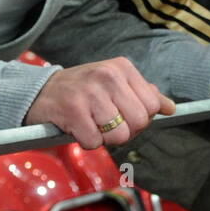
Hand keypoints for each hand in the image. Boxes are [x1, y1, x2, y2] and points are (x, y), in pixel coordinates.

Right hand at [25, 58, 175, 149]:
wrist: (39, 92)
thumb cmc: (83, 90)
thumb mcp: (115, 84)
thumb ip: (144, 94)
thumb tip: (170, 108)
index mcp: (122, 68)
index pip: (152, 105)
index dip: (140, 119)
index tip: (124, 115)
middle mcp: (108, 76)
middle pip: (138, 122)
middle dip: (125, 130)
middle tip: (107, 124)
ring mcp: (90, 93)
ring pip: (119, 135)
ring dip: (104, 138)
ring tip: (92, 124)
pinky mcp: (72, 111)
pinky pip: (94, 142)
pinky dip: (87, 142)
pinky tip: (78, 128)